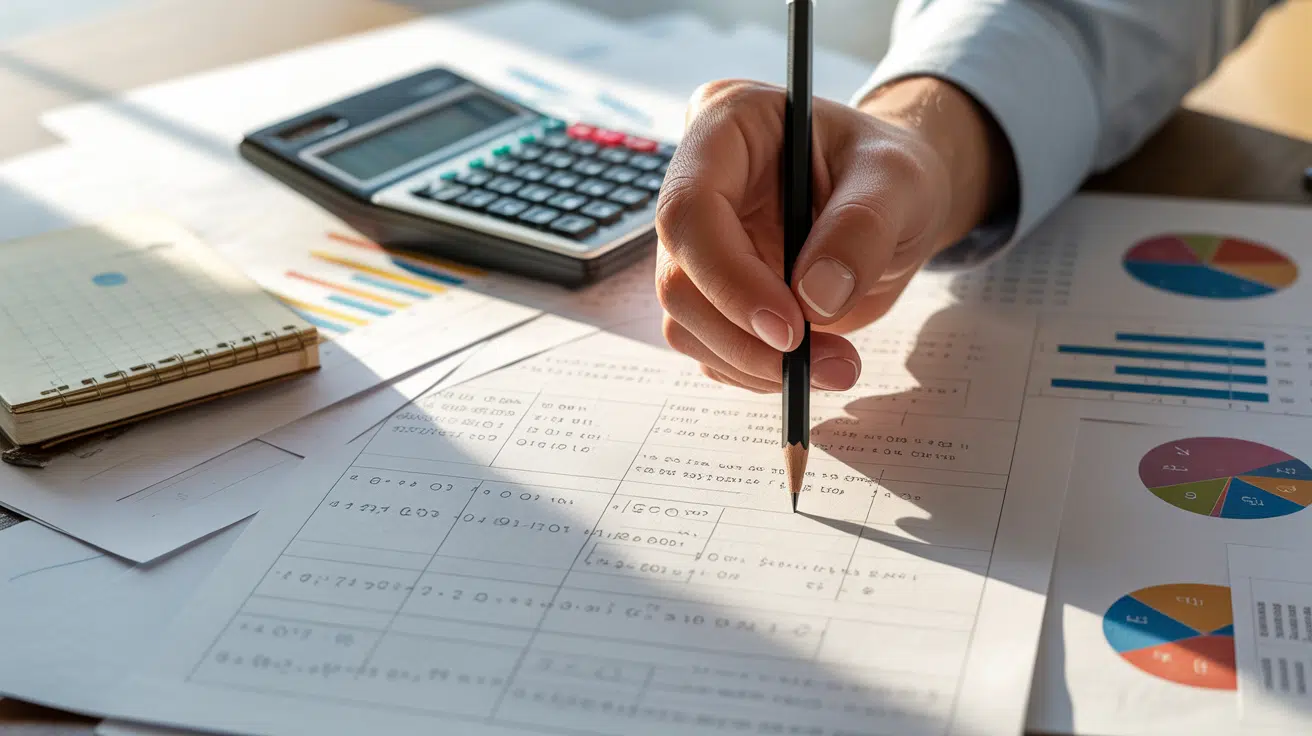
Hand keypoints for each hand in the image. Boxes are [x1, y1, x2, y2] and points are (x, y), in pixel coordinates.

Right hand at [654, 77, 1010, 392]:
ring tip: (835, 366)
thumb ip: (861, 228)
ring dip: (755, 363)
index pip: (689, 209)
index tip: (790, 329)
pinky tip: (811, 360)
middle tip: (825, 365)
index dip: (729, 277)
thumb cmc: (892, 174)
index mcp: (726, 128)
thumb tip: (815, 296)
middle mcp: (697, 184)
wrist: (896, 205)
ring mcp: (700, 245)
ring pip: (686, 322)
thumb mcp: (900, 182)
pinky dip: (758, 370)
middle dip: (746, 336)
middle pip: (679, 278)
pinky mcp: (713, 292)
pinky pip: (711, 347)